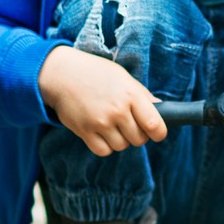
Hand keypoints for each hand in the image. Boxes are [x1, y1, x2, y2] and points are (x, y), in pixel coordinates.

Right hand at [40, 45, 167, 155]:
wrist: (62, 74)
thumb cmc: (95, 73)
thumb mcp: (123, 77)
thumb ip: (142, 95)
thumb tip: (161, 109)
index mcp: (130, 95)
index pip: (155, 125)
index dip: (159, 132)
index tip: (157, 132)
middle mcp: (117, 110)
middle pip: (139, 139)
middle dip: (138, 135)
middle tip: (130, 124)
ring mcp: (100, 123)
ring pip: (122, 146)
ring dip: (120, 140)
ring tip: (113, 125)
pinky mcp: (85, 132)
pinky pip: (103, 151)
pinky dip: (105, 146)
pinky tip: (102, 132)